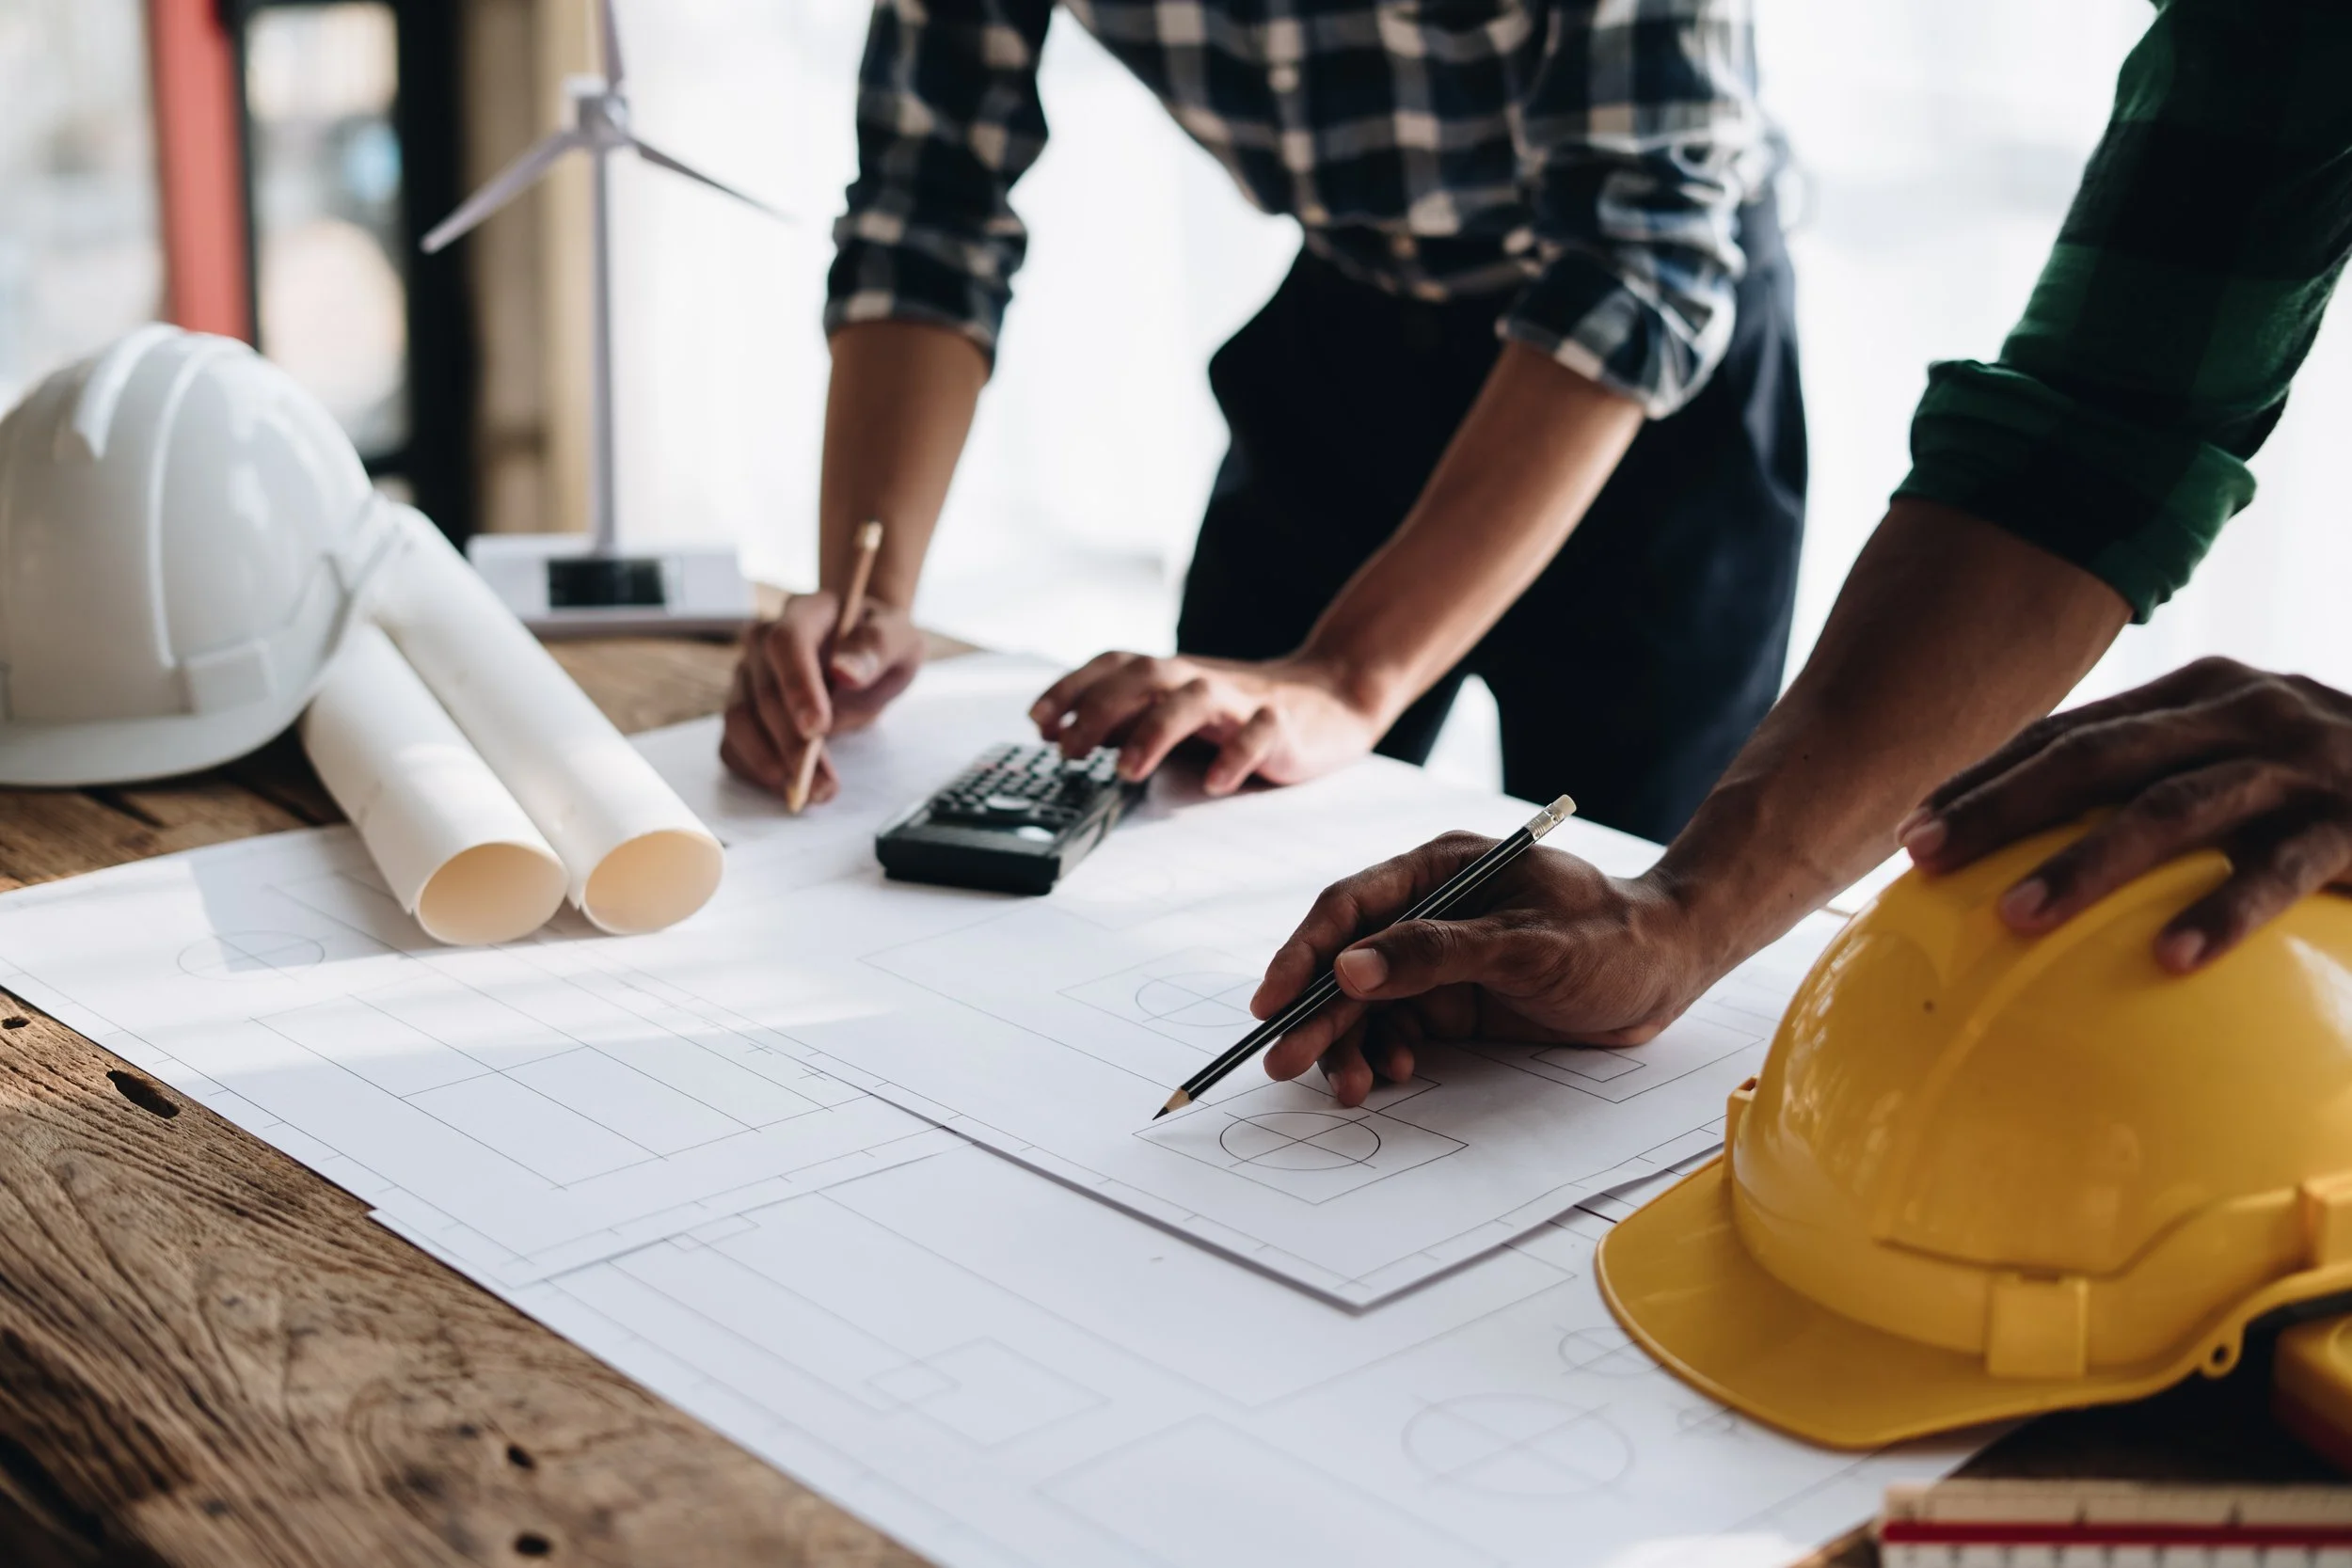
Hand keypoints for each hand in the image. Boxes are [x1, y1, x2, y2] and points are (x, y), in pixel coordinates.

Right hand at [721, 594, 923, 803]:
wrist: (864, 653)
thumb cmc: (880, 644)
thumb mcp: (900, 638)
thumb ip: (877, 649)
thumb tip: (846, 672)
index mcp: (804, 613)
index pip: (786, 643)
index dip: (798, 686)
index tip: (817, 728)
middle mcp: (763, 641)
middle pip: (763, 692)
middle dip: (792, 745)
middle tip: (823, 784)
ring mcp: (747, 676)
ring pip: (739, 722)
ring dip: (769, 764)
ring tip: (810, 792)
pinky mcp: (743, 709)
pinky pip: (732, 744)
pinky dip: (755, 770)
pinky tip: (787, 787)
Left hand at [1029, 652, 1387, 793]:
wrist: (1331, 696)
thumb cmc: (1242, 710)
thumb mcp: (1178, 710)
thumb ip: (1127, 718)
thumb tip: (1063, 734)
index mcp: (1173, 673)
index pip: (1114, 665)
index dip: (1072, 687)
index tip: (1039, 722)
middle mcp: (1200, 678)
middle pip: (1144, 676)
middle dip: (1100, 710)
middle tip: (1070, 751)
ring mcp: (1240, 699)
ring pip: (1193, 699)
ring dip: (1154, 730)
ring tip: (1127, 771)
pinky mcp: (1281, 725)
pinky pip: (1257, 733)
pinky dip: (1234, 755)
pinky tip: (1215, 782)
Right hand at [1248, 833, 1717, 1105]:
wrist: (1672, 967)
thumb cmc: (1613, 937)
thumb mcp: (1528, 945)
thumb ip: (1436, 954)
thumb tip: (1348, 969)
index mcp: (1439, 870)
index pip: (1349, 907)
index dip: (1302, 954)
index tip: (1271, 1003)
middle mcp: (1428, 911)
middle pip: (1347, 961)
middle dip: (1314, 1014)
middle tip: (1285, 1065)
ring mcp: (1439, 958)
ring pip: (1366, 1003)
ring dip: (1348, 1043)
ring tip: (1352, 1087)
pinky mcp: (1455, 1001)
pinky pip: (1397, 1028)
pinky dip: (1385, 1053)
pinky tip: (1395, 1074)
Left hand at [1901, 657, 2351, 970]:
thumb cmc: (2338, 789)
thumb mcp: (2247, 765)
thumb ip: (2160, 788)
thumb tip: (2039, 852)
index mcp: (2200, 694)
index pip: (2069, 732)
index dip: (1985, 777)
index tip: (1909, 828)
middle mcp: (2243, 713)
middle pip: (2096, 757)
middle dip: (2000, 806)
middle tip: (1923, 855)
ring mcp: (2303, 764)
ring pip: (2171, 810)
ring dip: (2084, 863)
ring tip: (2013, 917)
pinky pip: (2277, 872)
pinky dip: (2218, 914)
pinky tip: (2164, 961)